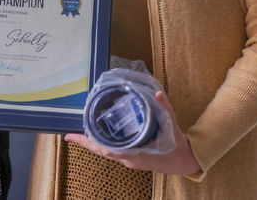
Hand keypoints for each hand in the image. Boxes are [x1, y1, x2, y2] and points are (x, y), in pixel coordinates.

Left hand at [64, 91, 201, 174]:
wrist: (185, 162)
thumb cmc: (177, 146)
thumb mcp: (172, 126)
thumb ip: (165, 108)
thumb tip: (158, 93)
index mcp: (136, 154)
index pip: (108, 150)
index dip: (90, 143)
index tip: (73, 136)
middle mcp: (130, 160)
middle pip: (102, 152)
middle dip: (86, 143)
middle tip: (71, 134)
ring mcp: (130, 161)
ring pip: (106, 153)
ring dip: (93, 144)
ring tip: (81, 133)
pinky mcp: (132, 159)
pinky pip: (113, 152)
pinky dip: (103, 145)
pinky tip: (98, 137)